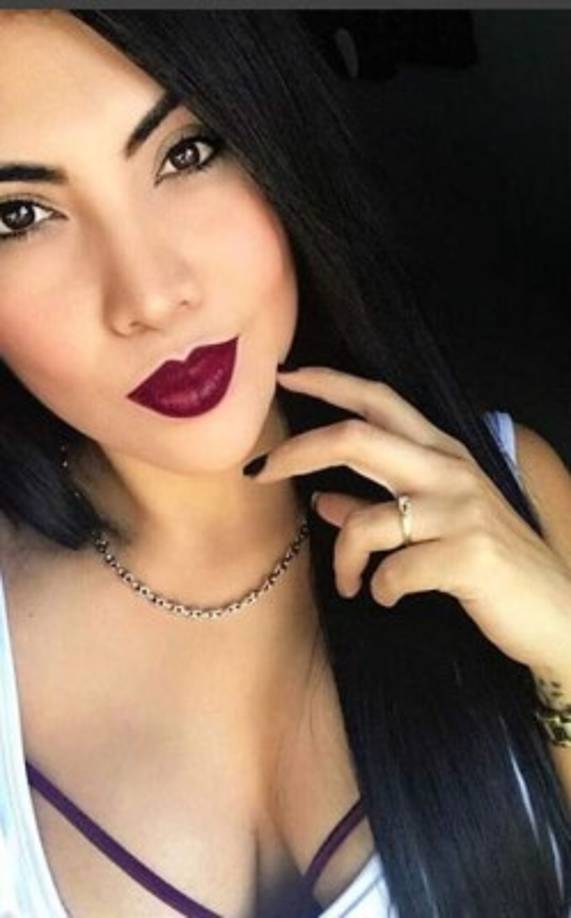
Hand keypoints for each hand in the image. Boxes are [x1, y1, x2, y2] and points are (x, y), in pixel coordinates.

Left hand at [244, 365, 570, 671]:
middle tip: (261, 472)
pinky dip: (379, 589)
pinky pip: (394, 570)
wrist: (555, 612)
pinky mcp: (469, 555)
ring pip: (366, 522)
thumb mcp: (432, 526)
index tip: (285, 377)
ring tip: (350, 582)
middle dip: (298, 452)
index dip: (329, 382)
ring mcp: (462, 510)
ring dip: (343, 559)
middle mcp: (450, 470)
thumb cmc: (489, 565)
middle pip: (357, 438)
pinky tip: (388, 597)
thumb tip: (321, 501)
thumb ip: (375, 507)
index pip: (378, 400)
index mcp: (441, 453)